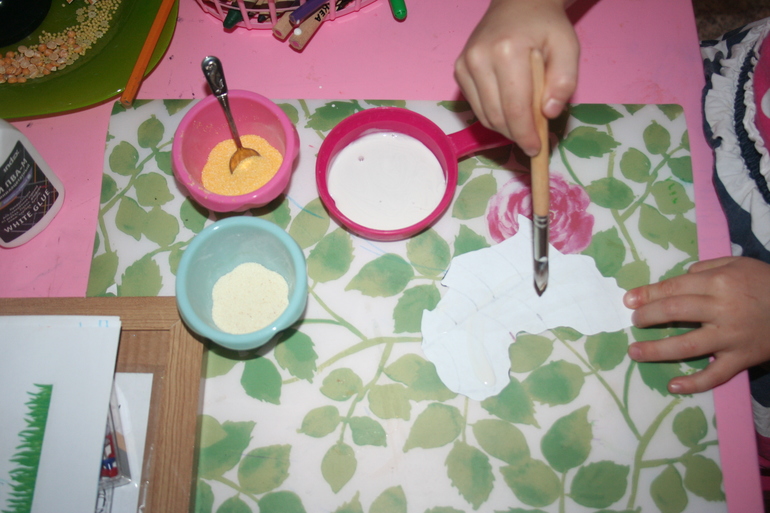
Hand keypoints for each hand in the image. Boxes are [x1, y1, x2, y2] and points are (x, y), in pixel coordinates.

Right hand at [454, 0, 578, 156]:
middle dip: (516, 134)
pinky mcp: (459, 70)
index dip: (525, 134)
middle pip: (496, 116)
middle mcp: (479, 58)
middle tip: (534, 139)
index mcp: (507, 51)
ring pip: (484, 116)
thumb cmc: (544, 27)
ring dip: (505, 127)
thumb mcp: (567, 47)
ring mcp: (464, 65)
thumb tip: (549, 114)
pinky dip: (493, 115)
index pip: (514, 107)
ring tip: (524, 123)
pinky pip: (476, 107)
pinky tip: (509, 107)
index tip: (536, 149)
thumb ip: (564, 81)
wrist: (518, 4)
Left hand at [624, 257, 769, 393]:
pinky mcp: (742, 359)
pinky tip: (673, 386)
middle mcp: (722, 309)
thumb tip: (680, 277)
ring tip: (635, 352)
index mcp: (719, 282)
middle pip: (675, 312)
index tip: (629, 300)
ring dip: (657, 350)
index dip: (648, 294)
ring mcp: (731, 337)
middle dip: (648, 317)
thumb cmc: (767, 282)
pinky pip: (715, 374)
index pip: (674, 288)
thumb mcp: (738, 263)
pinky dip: (694, 383)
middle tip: (633, 321)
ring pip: (687, 345)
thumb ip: (706, 267)